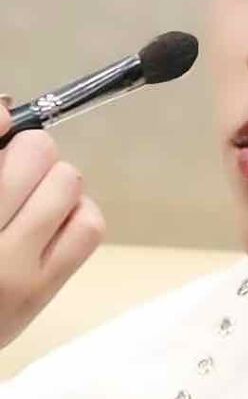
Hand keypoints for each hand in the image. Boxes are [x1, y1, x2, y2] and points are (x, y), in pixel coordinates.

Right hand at [0, 99, 106, 350]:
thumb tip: (5, 111)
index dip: (2, 121)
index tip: (6, 118)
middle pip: (36, 152)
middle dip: (30, 151)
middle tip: (15, 166)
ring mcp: (11, 269)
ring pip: (68, 183)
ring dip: (56, 180)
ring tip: (33, 197)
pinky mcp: (43, 288)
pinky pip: (88, 226)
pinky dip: (78, 211)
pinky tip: (53, 221)